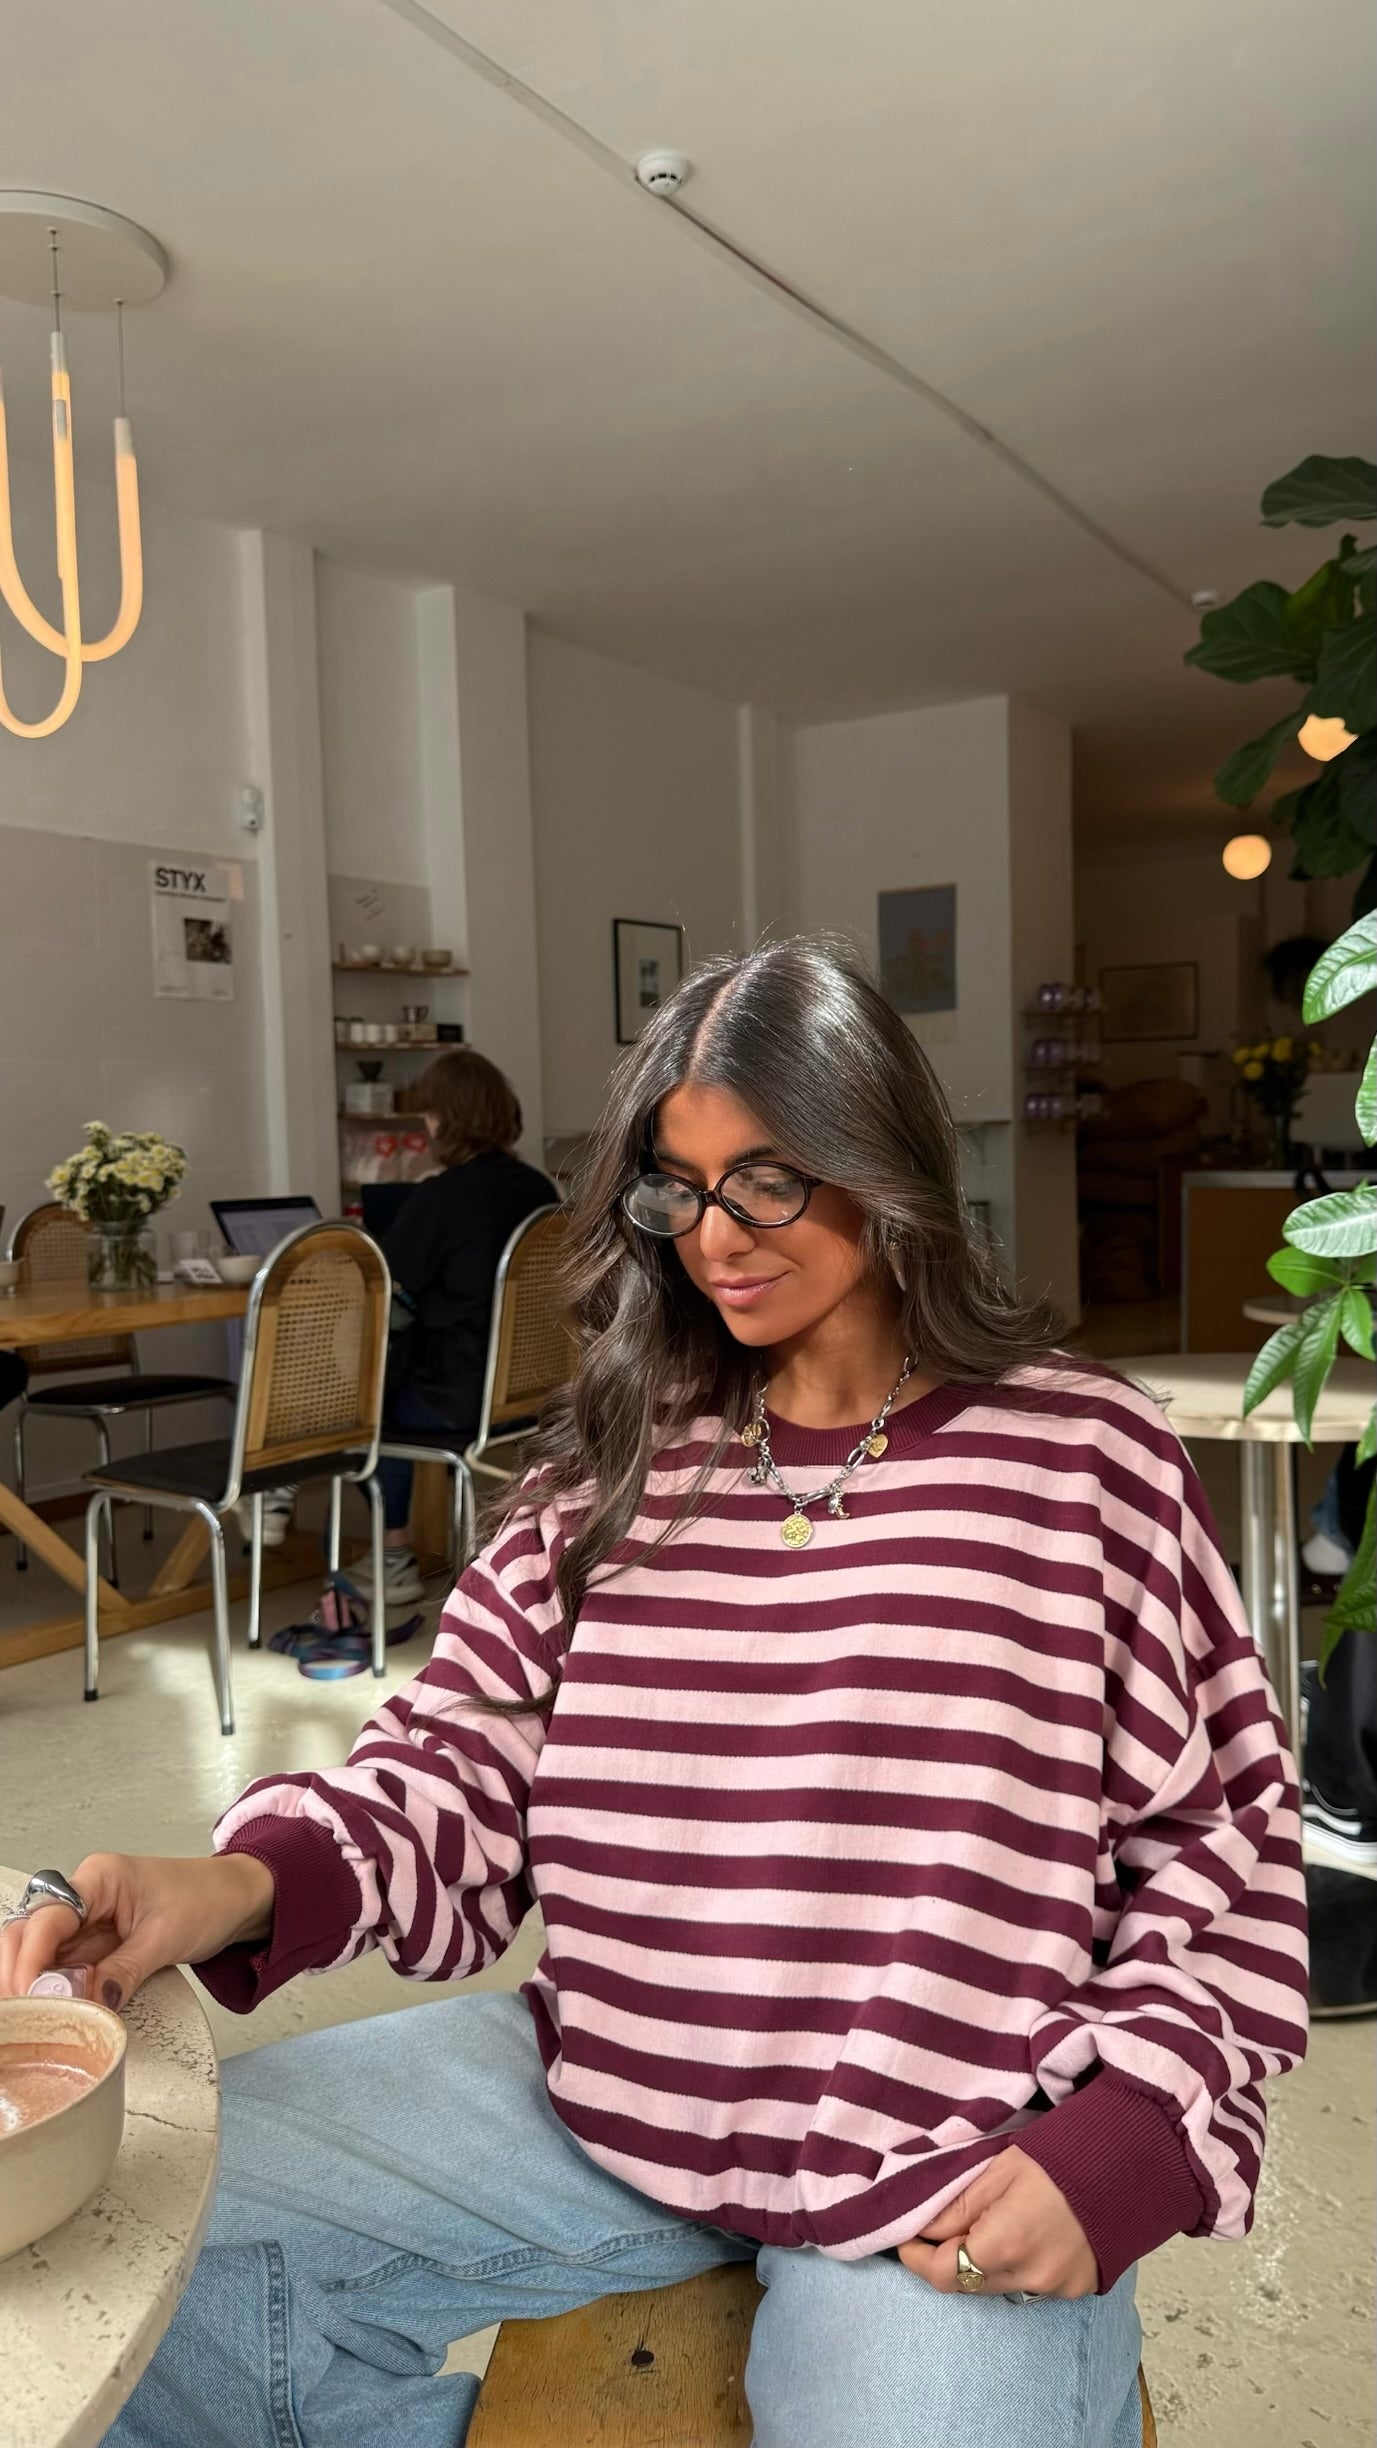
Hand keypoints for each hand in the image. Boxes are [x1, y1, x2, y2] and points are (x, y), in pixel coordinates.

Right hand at [0, 1852, 275, 2007]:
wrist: (236, 1899)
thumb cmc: (208, 1898)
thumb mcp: (166, 1938)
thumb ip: (124, 1972)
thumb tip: (90, 2003)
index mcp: (99, 1878)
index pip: (47, 1918)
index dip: (32, 1958)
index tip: (31, 1994)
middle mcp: (85, 1896)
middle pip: (29, 1935)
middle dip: (22, 1974)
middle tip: (28, 2014)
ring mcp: (88, 1921)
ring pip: (41, 1954)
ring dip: (37, 1985)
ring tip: (41, 2018)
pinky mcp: (96, 1944)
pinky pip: (64, 1967)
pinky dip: (57, 1990)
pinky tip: (57, 2011)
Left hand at [898, 2146, 1098, 2299]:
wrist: (1127, 2162)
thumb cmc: (1060, 2156)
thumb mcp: (999, 2169)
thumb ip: (957, 2206)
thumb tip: (921, 2228)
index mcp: (1004, 2245)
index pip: (941, 2272)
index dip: (915, 2257)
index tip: (904, 2239)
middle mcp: (1029, 2277)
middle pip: (967, 2284)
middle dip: (946, 2259)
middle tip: (937, 2229)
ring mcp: (1055, 2288)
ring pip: (997, 2286)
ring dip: (981, 2264)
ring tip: (986, 2226)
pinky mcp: (1075, 2288)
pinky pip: (1029, 2285)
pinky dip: (1016, 2266)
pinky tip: (1024, 2235)